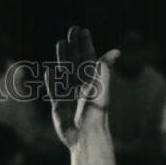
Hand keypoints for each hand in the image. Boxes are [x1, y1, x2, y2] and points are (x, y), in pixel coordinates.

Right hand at [46, 26, 119, 148]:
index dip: (85, 44)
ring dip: (62, 57)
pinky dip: (51, 80)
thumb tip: (115, 52)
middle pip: (76, 61)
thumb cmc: (95, 113)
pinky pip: (54, 89)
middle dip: (73, 46)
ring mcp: (69, 95)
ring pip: (65, 72)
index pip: (88, 57)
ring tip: (60, 43)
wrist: (85, 135)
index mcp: (92, 80)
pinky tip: (49, 70)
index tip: (83, 31)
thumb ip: (105, 70)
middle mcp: (81, 85)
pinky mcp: (59, 106)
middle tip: (71, 30)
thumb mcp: (101, 88)